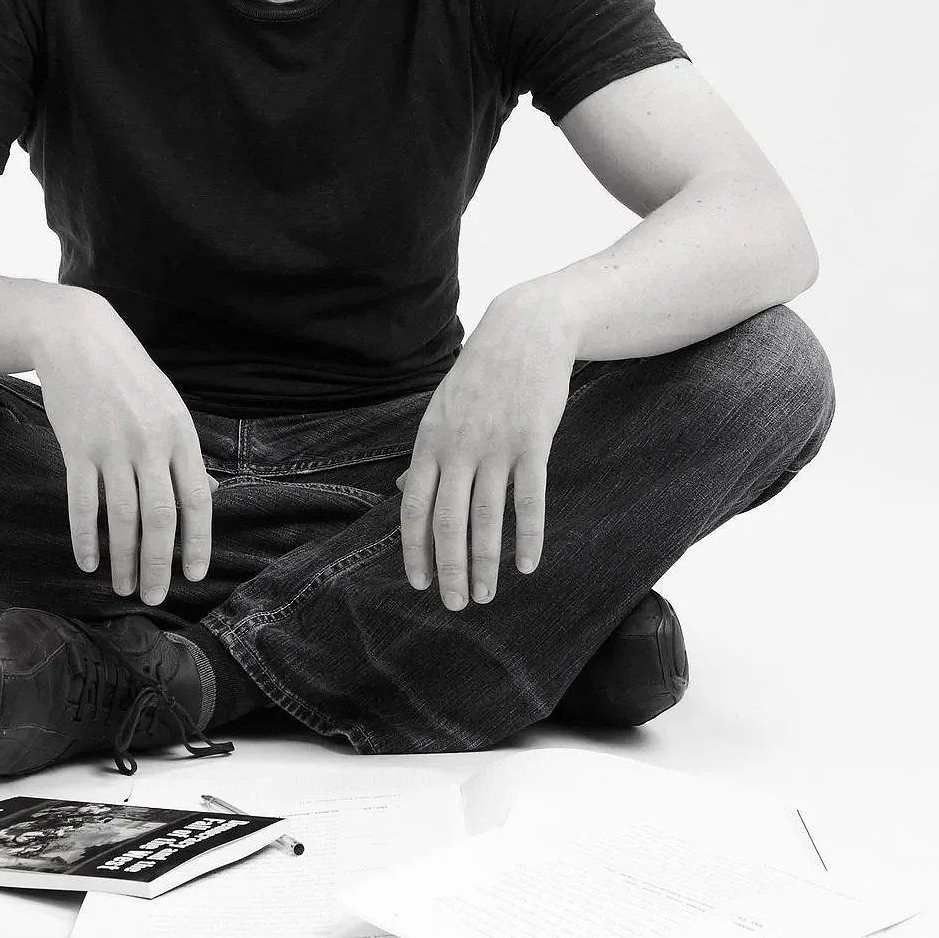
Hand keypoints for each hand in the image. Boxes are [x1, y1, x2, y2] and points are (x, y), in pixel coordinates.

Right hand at [29, 288, 212, 605]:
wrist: (77, 337)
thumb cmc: (127, 374)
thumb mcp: (168, 406)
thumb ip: (184, 453)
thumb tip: (208, 494)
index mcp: (180, 433)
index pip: (196, 499)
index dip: (197, 541)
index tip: (194, 575)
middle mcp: (149, 443)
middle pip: (160, 516)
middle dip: (158, 563)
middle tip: (153, 597)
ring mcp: (112, 445)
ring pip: (122, 516)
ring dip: (123, 558)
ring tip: (123, 587)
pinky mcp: (76, 447)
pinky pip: (82, 502)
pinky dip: (85, 535)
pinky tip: (88, 561)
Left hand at [398, 287, 577, 610]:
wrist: (525, 332)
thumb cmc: (481, 377)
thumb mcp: (442, 412)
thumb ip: (428, 456)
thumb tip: (405, 492)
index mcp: (429, 443)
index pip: (414, 507)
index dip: (415, 548)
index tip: (418, 583)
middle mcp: (457, 448)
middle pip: (448, 521)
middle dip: (448, 568)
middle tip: (454, 605)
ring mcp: (495, 445)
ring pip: (486, 518)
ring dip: (484, 563)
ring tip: (485, 596)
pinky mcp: (533, 442)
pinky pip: (529, 499)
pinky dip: (528, 535)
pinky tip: (528, 564)